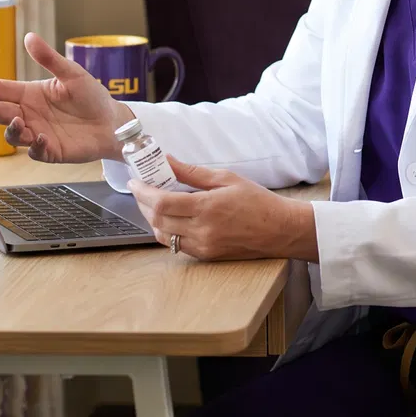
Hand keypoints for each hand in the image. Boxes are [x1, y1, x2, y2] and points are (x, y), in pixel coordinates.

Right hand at [0, 33, 133, 163]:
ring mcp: (37, 133)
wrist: (113, 122)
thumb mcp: (72, 74)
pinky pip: (35, 152)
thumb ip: (50, 59)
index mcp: (30, 94)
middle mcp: (29, 114)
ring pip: (13, 135)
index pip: (0, 89)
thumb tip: (30, 37)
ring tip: (19, 122)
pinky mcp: (50, 151)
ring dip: (12, 130)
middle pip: (1, 113)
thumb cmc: (92, 96)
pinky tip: (41, 138)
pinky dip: (35, 146)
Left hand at [129, 157, 318, 261]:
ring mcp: (203, 246)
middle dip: (143, 204)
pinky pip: (176, 245)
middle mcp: (202, 230)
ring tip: (154, 204)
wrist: (280, 230)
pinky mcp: (206, 255)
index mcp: (207, 207)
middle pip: (157, 219)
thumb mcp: (227, 179)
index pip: (162, 202)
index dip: (142, 192)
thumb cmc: (258, 201)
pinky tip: (171, 219)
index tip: (135, 182)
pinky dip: (167, 231)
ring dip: (153, 219)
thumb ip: (193, 172)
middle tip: (141, 190)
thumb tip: (168, 161)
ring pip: (163, 235)